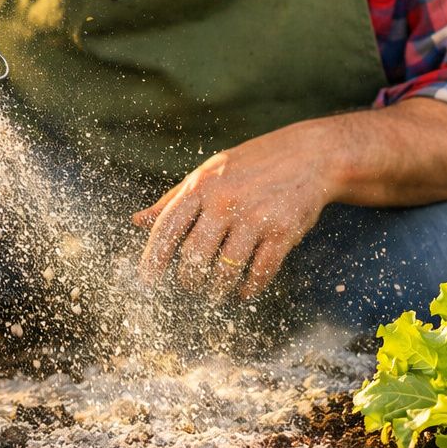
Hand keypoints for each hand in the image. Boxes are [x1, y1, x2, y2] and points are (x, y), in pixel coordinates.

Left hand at [132, 123, 338, 300]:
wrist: (309, 155)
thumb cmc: (251, 165)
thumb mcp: (208, 173)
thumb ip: (173, 200)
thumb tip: (137, 221)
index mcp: (202, 186)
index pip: (167, 228)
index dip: (153, 259)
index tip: (146, 282)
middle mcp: (225, 201)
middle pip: (195, 255)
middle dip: (189, 279)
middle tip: (190, 287)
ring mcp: (255, 217)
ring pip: (226, 270)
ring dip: (218, 289)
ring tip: (216, 292)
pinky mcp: (282, 231)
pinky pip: (260, 272)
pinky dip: (250, 288)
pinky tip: (244, 291)